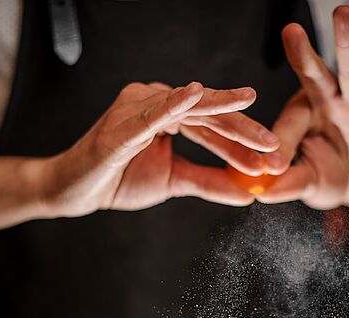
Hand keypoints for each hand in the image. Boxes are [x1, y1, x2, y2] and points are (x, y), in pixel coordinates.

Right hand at [0, 81, 279, 237]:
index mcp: (168, 114)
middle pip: (206, 114)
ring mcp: (135, 108)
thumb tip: (249, 194)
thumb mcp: (174, 182)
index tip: (273, 159)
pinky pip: (149, 113)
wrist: (75, 193)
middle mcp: (154, 102)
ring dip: (219, 115)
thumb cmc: (119, 180)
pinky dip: (171, 104)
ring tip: (249, 108)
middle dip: (241, 130)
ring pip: (186, 110)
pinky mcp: (119, 126)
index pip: (213, 126)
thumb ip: (210, 182)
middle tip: (273, 144)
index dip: (243, 142)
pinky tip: (194, 93)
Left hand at [255, 6, 348, 219]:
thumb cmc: (327, 177)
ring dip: (347, 43)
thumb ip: (288, 183)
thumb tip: (263, 190)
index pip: (288, 123)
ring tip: (342, 12)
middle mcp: (328, 104)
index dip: (280, 141)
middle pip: (314, 75)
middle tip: (291, 30)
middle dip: (303, 54)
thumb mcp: (306, 183)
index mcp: (302, 117)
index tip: (271, 165)